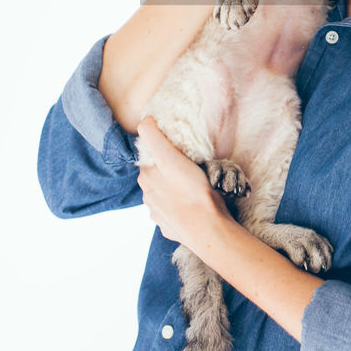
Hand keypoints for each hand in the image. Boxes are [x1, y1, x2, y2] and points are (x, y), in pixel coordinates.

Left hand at [135, 117, 231, 246]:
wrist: (206, 227)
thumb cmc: (191, 190)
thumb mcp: (171, 156)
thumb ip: (154, 137)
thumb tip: (144, 121)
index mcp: (146, 178)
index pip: (150, 160)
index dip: (165, 154)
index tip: (181, 155)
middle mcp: (147, 198)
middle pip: (156, 179)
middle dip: (169, 174)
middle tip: (190, 171)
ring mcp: (158, 215)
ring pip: (164, 197)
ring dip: (174, 193)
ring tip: (193, 189)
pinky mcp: (169, 229)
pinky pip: (173, 215)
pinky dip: (180, 210)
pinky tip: (193, 206)